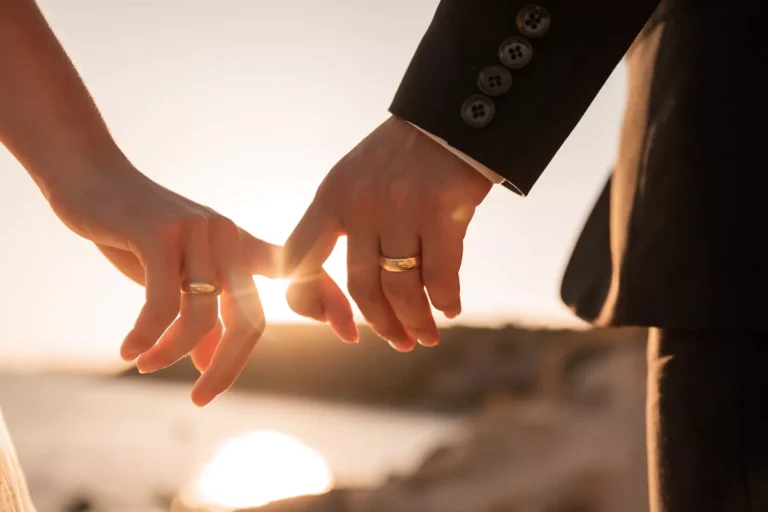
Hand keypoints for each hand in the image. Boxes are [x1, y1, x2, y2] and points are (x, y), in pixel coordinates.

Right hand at [45, 163, 354, 405]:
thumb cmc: (137, 232)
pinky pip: (163, 304)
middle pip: (249, 318)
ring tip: (146, 365)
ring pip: (203, 316)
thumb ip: (202, 315)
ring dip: (172, 352)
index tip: (351, 335)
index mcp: (240, 245)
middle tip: (201, 400)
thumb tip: (211, 361)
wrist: (92, 178)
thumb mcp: (176, 276)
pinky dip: (147, 336)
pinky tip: (129, 352)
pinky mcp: (161, 233)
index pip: (296, 273)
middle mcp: (229, 237)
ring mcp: (198, 232)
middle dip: (228, 367)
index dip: (327, 299)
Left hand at [284, 116, 491, 350]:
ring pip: (401, 287)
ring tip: (427, 336)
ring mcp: (400, 207)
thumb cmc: (403, 156)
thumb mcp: (356, 178)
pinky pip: (441, 275)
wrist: (450, 116)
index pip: (298, 262)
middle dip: (382, 324)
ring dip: (416, 320)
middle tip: (400, 343)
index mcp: (331, 197)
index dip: (310, 304)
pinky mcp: (441, 210)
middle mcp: (360, 204)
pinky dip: (446, 300)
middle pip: (362, 286)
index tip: (337, 326)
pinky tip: (451, 309)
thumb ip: (344, 225)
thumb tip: (354, 290)